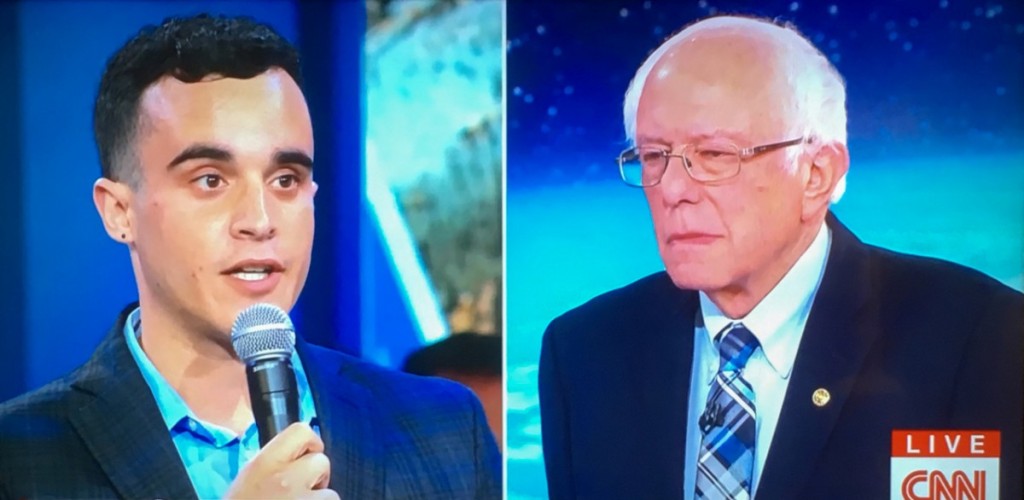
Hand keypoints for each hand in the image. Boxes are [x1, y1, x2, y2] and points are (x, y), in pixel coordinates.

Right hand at [224, 422, 338, 498]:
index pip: (301, 431)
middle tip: (301, 494)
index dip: (310, 443)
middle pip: (322, 461)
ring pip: (331, 493)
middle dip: (316, 478)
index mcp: (263, 464)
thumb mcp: (248, 482)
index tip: (305, 457)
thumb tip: (300, 455)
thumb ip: (273, 467)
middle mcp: (285, 478)